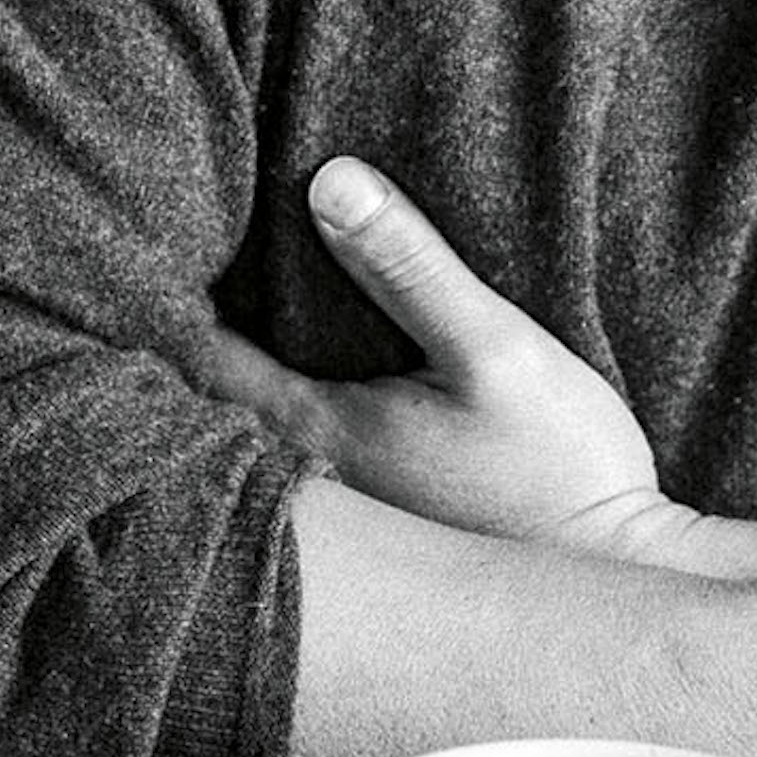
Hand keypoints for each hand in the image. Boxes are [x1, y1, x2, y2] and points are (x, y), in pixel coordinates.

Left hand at [194, 158, 684, 552]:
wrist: (618, 577)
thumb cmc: (559, 470)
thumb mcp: (495, 350)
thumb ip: (410, 267)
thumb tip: (327, 179)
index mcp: (315, 429)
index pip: (198, 357)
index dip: (157, 291)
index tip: (138, 227)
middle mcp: (309, 473)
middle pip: (207, 393)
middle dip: (182, 323)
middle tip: (159, 240)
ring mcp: (342, 498)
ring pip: (250, 417)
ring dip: (230, 361)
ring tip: (217, 282)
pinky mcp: (382, 504)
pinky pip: (295, 437)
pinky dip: (276, 388)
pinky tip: (304, 347)